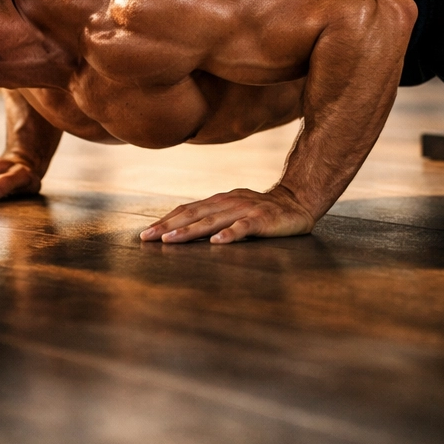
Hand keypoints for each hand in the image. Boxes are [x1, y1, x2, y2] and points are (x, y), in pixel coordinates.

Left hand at [140, 186, 313, 243]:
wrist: (297, 202)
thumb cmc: (261, 211)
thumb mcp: (234, 211)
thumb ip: (213, 218)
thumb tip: (183, 232)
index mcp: (219, 201)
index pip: (188, 209)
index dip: (166, 220)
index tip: (145, 234)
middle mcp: (228, 202)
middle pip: (194, 214)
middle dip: (168, 226)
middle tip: (147, 238)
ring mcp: (245, 210)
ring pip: (213, 221)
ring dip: (190, 231)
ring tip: (171, 240)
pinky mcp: (262, 220)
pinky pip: (244, 228)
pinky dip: (230, 234)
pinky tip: (217, 242)